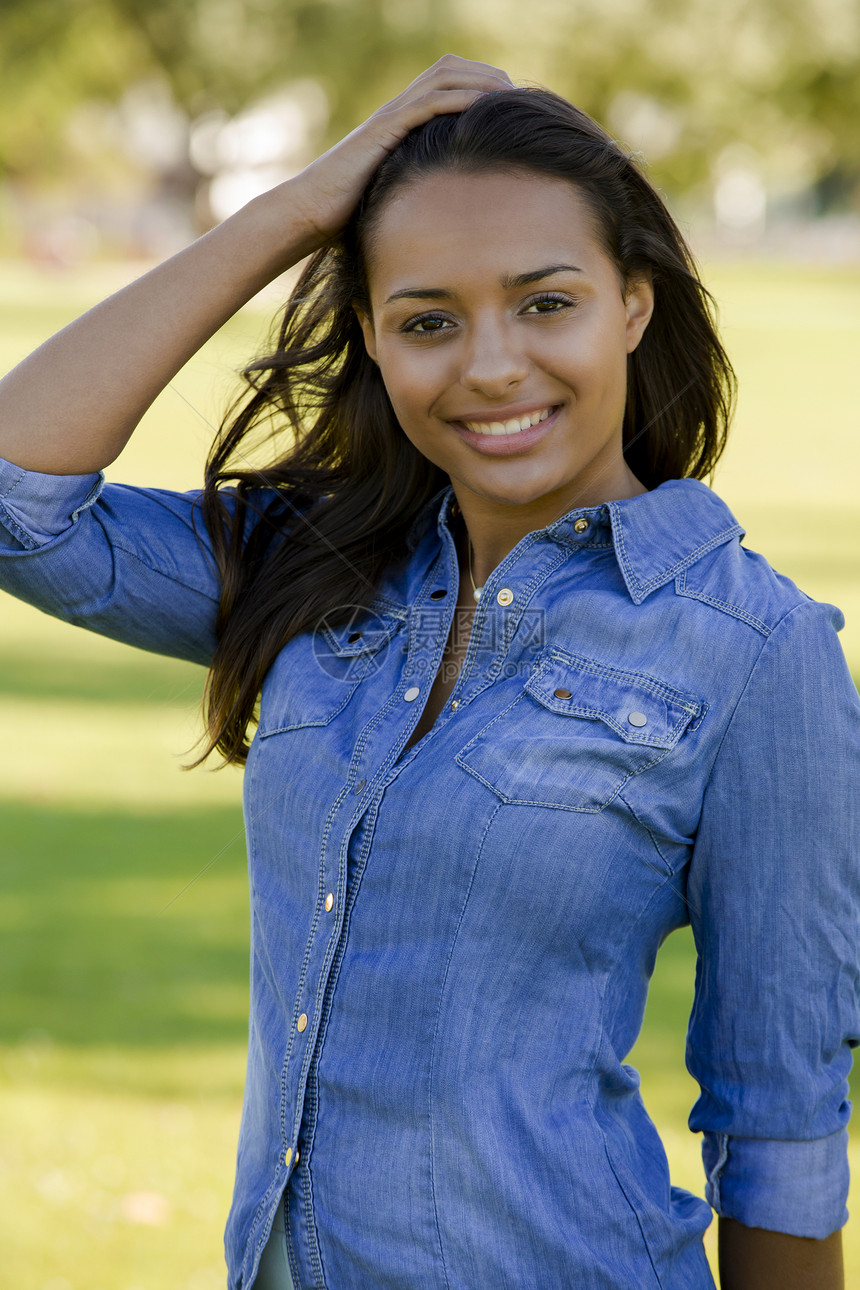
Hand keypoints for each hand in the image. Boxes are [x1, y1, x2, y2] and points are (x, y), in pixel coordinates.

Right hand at [288, 54, 514, 248]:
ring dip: (481, 80)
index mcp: (402, 122)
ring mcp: (390, 117)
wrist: (311, 214)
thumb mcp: (396, 196)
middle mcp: (398, 110)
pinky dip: (460, 99)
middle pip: (451, 68)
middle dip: (489, 75)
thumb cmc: (349, 214)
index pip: (448, 83)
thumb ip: (420, 188)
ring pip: (443, 76)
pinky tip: (485, 107)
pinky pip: (428, 102)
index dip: (483, 84)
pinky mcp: (384, 130)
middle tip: (520, 95)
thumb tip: (454, 212)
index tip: (513, 107)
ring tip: (510, 96)